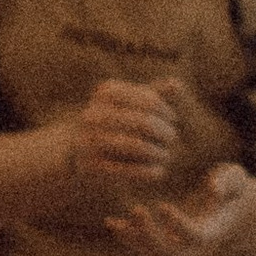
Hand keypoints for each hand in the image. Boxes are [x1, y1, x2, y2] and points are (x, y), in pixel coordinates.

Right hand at [64, 80, 181, 194]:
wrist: (78, 150)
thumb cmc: (115, 121)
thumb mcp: (132, 104)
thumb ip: (154, 95)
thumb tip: (177, 84)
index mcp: (106, 92)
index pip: (148, 100)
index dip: (165, 110)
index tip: (172, 119)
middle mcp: (93, 114)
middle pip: (144, 123)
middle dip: (164, 132)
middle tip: (172, 138)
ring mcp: (89, 141)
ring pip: (137, 147)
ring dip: (158, 153)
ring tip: (166, 155)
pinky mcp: (90, 166)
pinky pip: (126, 170)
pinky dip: (147, 171)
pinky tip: (159, 172)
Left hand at [105, 162, 255, 255]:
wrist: (230, 209)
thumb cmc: (233, 189)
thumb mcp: (236, 178)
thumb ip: (228, 181)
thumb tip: (213, 188)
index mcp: (212, 232)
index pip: (195, 237)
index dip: (178, 225)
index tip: (162, 205)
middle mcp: (194, 248)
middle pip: (170, 254)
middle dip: (150, 235)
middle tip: (136, 209)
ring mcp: (180, 249)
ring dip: (133, 241)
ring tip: (114, 223)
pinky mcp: (168, 244)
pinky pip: (144, 249)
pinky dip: (128, 238)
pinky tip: (111, 223)